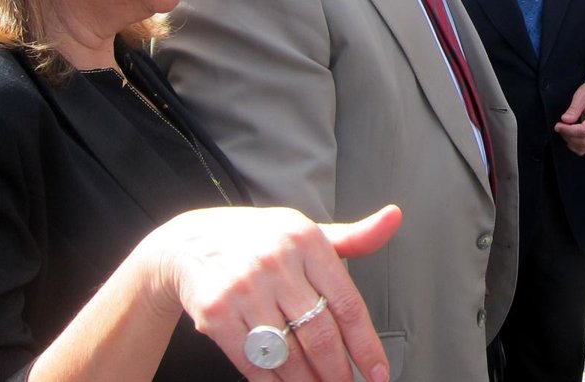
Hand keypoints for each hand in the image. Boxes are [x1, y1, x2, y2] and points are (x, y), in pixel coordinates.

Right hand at [148, 205, 401, 381]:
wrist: (190, 243)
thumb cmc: (261, 240)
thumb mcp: (306, 230)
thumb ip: (353, 237)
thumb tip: (394, 218)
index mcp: (306, 240)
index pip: (346, 301)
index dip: (365, 343)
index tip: (377, 371)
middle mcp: (276, 263)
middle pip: (319, 333)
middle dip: (338, 370)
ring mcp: (244, 289)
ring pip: (287, 353)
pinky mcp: (216, 315)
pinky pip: (253, 361)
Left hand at [554, 75, 584, 155]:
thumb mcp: (582, 95)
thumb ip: (574, 108)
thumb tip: (565, 120)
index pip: (584, 131)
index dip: (569, 130)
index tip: (558, 125)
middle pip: (584, 141)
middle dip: (568, 136)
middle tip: (559, 126)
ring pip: (584, 147)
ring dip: (570, 141)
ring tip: (565, 129)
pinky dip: (575, 144)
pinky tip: (570, 134)